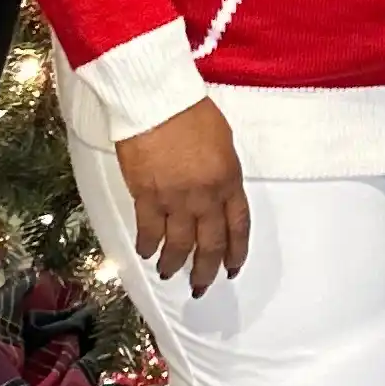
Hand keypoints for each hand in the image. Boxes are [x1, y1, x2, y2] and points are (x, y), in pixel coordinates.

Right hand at [116, 97, 251, 294]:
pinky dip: (148, 245)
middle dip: (206, 269)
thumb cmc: (191, 111)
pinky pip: (149, 230)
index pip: (238, 226)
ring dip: (174, 263)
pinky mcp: (147, 196)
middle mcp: (206, 197)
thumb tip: (217, 192)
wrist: (156, 100)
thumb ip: (223, 173)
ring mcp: (176, 199)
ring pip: (179, 244)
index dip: (236, 251)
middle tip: (201, 286)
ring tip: (168, 272)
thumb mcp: (223, 142)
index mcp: (230, 181)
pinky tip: (146, 252)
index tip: (232, 268)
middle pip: (211, 244)